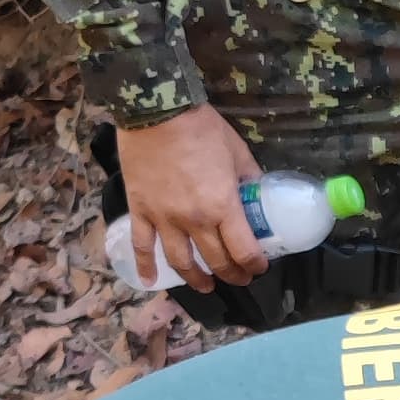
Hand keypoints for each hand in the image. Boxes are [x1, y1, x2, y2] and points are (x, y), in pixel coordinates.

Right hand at [117, 105, 264, 289]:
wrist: (156, 112)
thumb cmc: (201, 128)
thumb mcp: (237, 152)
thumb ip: (249, 177)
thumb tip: (258, 192)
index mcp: (223, 207)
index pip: (244, 251)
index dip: (254, 265)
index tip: (259, 268)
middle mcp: (195, 220)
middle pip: (217, 261)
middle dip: (232, 275)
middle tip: (239, 278)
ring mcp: (165, 219)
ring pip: (181, 261)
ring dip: (196, 279)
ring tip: (205, 287)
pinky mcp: (141, 211)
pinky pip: (142, 246)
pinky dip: (146, 266)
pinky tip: (150, 280)